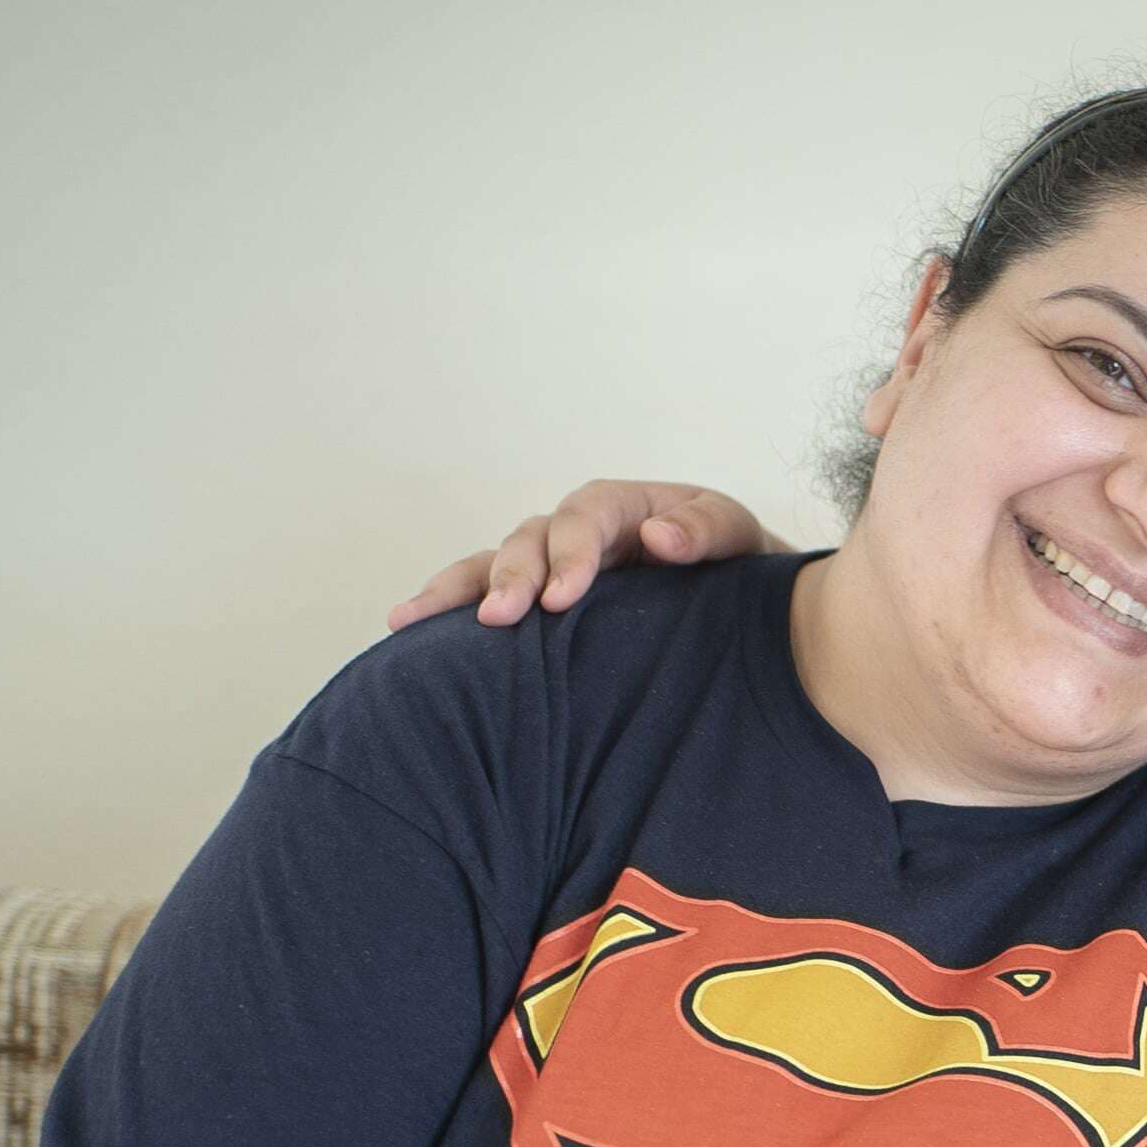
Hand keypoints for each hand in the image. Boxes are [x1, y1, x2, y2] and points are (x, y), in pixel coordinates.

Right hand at [384, 480, 782, 629]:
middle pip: (527, 540)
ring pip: (491, 567)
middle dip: (508, 576)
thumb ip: (704, 532)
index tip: (561, 600)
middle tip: (497, 619)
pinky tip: (410, 640)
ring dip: (454, 593)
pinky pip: (488, 603)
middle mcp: (574, 532)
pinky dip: (452, 618)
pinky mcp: (539, 604)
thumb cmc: (732, 562)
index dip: (569, 554)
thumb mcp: (733, 535)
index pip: (583, 518)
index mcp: (620, 507)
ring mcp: (550, 566)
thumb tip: (659, 536)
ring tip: (408, 621)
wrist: (738, 598)